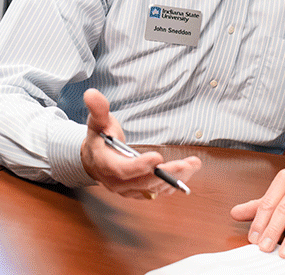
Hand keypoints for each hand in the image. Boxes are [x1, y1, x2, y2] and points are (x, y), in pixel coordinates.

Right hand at [80, 89, 200, 198]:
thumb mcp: (97, 121)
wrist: (94, 160)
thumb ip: (98, 109)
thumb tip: (91, 93)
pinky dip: (173, 183)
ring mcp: (128, 190)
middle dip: (166, 174)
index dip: (139, 166)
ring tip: (193, 164)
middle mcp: (116, 182)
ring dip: (175, 178)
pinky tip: (187, 171)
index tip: (157, 157)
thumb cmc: (99, 138)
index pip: (122, 170)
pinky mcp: (139, 192)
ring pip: (153, 188)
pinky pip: (157, 191)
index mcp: (105, 164)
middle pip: (143, 182)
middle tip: (184, 164)